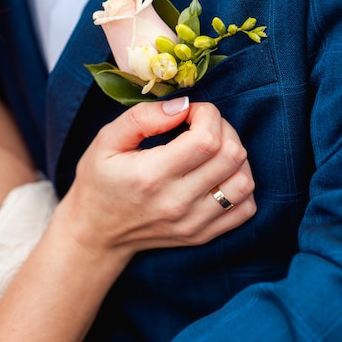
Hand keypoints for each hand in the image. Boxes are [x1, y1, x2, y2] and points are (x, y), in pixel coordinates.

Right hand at [64, 97, 255, 260]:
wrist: (96, 233)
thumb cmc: (99, 180)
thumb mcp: (106, 140)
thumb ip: (142, 117)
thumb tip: (183, 106)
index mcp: (152, 176)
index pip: (207, 139)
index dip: (207, 115)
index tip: (190, 113)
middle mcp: (178, 202)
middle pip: (232, 156)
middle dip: (224, 128)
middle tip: (202, 126)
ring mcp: (194, 223)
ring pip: (244, 181)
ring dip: (236, 155)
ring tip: (213, 148)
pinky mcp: (203, 235)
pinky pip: (245, 208)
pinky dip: (240, 185)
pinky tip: (219, 174)